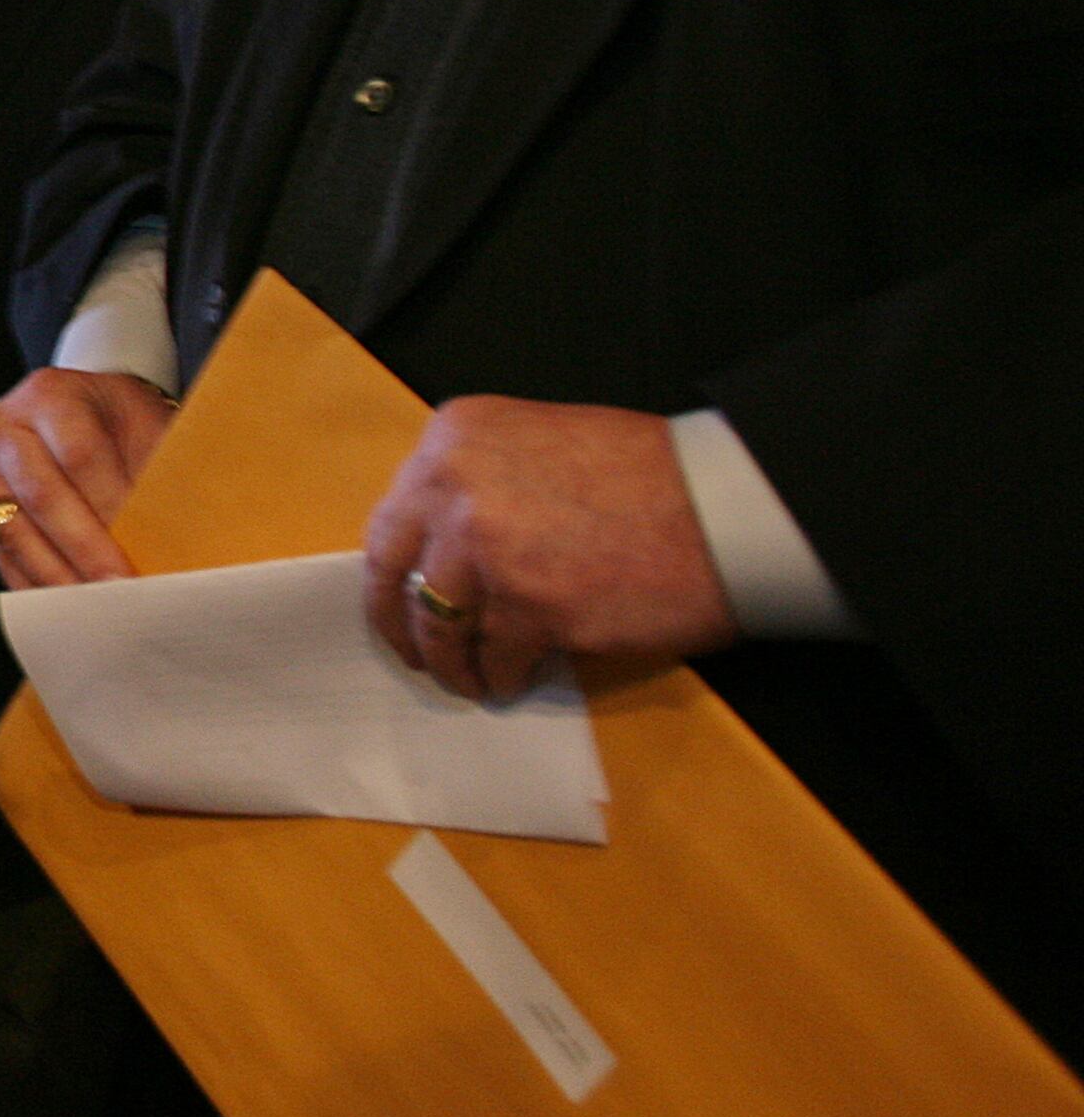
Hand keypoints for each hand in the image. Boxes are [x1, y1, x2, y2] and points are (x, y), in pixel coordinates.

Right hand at [0, 368, 175, 588]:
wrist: (89, 413)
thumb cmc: (122, 422)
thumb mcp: (149, 425)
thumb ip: (158, 473)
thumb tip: (173, 536)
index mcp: (50, 395)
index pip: (78, 454)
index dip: (110, 504)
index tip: (137, 544)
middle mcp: (5, 427)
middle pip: (40, 495)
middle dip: (83, 549)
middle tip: (119, 586)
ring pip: (12, 530)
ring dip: (57, 574)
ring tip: (96, 605)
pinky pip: (1, 553)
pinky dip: (35, 583)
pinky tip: (68, 604)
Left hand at [362, 396, 737, 700]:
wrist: (722, 506)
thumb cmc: (647, 473)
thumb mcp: (538, 443)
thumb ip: (481, 482)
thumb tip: (442, 543)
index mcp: (454, 437)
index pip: (395, 518)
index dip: (394, 570)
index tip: (397, 599)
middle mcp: (454, 487)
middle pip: (396, 573)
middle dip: (399, 624)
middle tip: (416, 655)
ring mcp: (487, 549)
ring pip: (440, 625)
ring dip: (452, 661)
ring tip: (471, 679)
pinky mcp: (529, 608)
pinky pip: (496, 656)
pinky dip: (501, 675)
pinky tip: (514, 680)